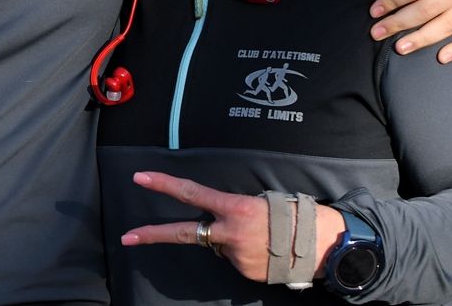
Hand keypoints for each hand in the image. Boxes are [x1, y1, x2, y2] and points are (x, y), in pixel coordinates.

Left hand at [120, 172, 342, 283]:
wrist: (324, 245)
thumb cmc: (294, 213)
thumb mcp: (261, 200)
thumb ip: (232, 208)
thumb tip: (216, 216)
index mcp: (234, 208)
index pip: (191, 193)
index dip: (164, 184)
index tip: (139, 178)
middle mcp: (230, 233)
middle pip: (184, 232)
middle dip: (152, 235)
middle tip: (127, 237)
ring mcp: (236, 256)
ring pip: (219, 245)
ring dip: (230, 240)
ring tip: (260, 236)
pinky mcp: (245, 273)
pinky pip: (235, 260)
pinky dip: (244, 254)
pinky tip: (264, 250)